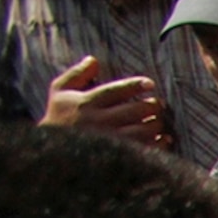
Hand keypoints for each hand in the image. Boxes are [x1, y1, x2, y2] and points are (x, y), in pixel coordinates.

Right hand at [42, 57, 169, 147]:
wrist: (54, 153)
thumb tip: (93, 60)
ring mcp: (111, 140)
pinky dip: (160, 143)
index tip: (150, 84)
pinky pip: (147, 149)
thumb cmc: (59, 118)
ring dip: (157, 123)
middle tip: (156, 104)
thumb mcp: (59, 93)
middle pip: (136, 110)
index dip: (136, 85)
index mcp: (87, 103)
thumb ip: (76, 75)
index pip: (117, 90)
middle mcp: (100, 121)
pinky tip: (163, 138)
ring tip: (157, 120)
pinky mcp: (120, 157)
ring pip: (145, 130)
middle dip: (152, 105)